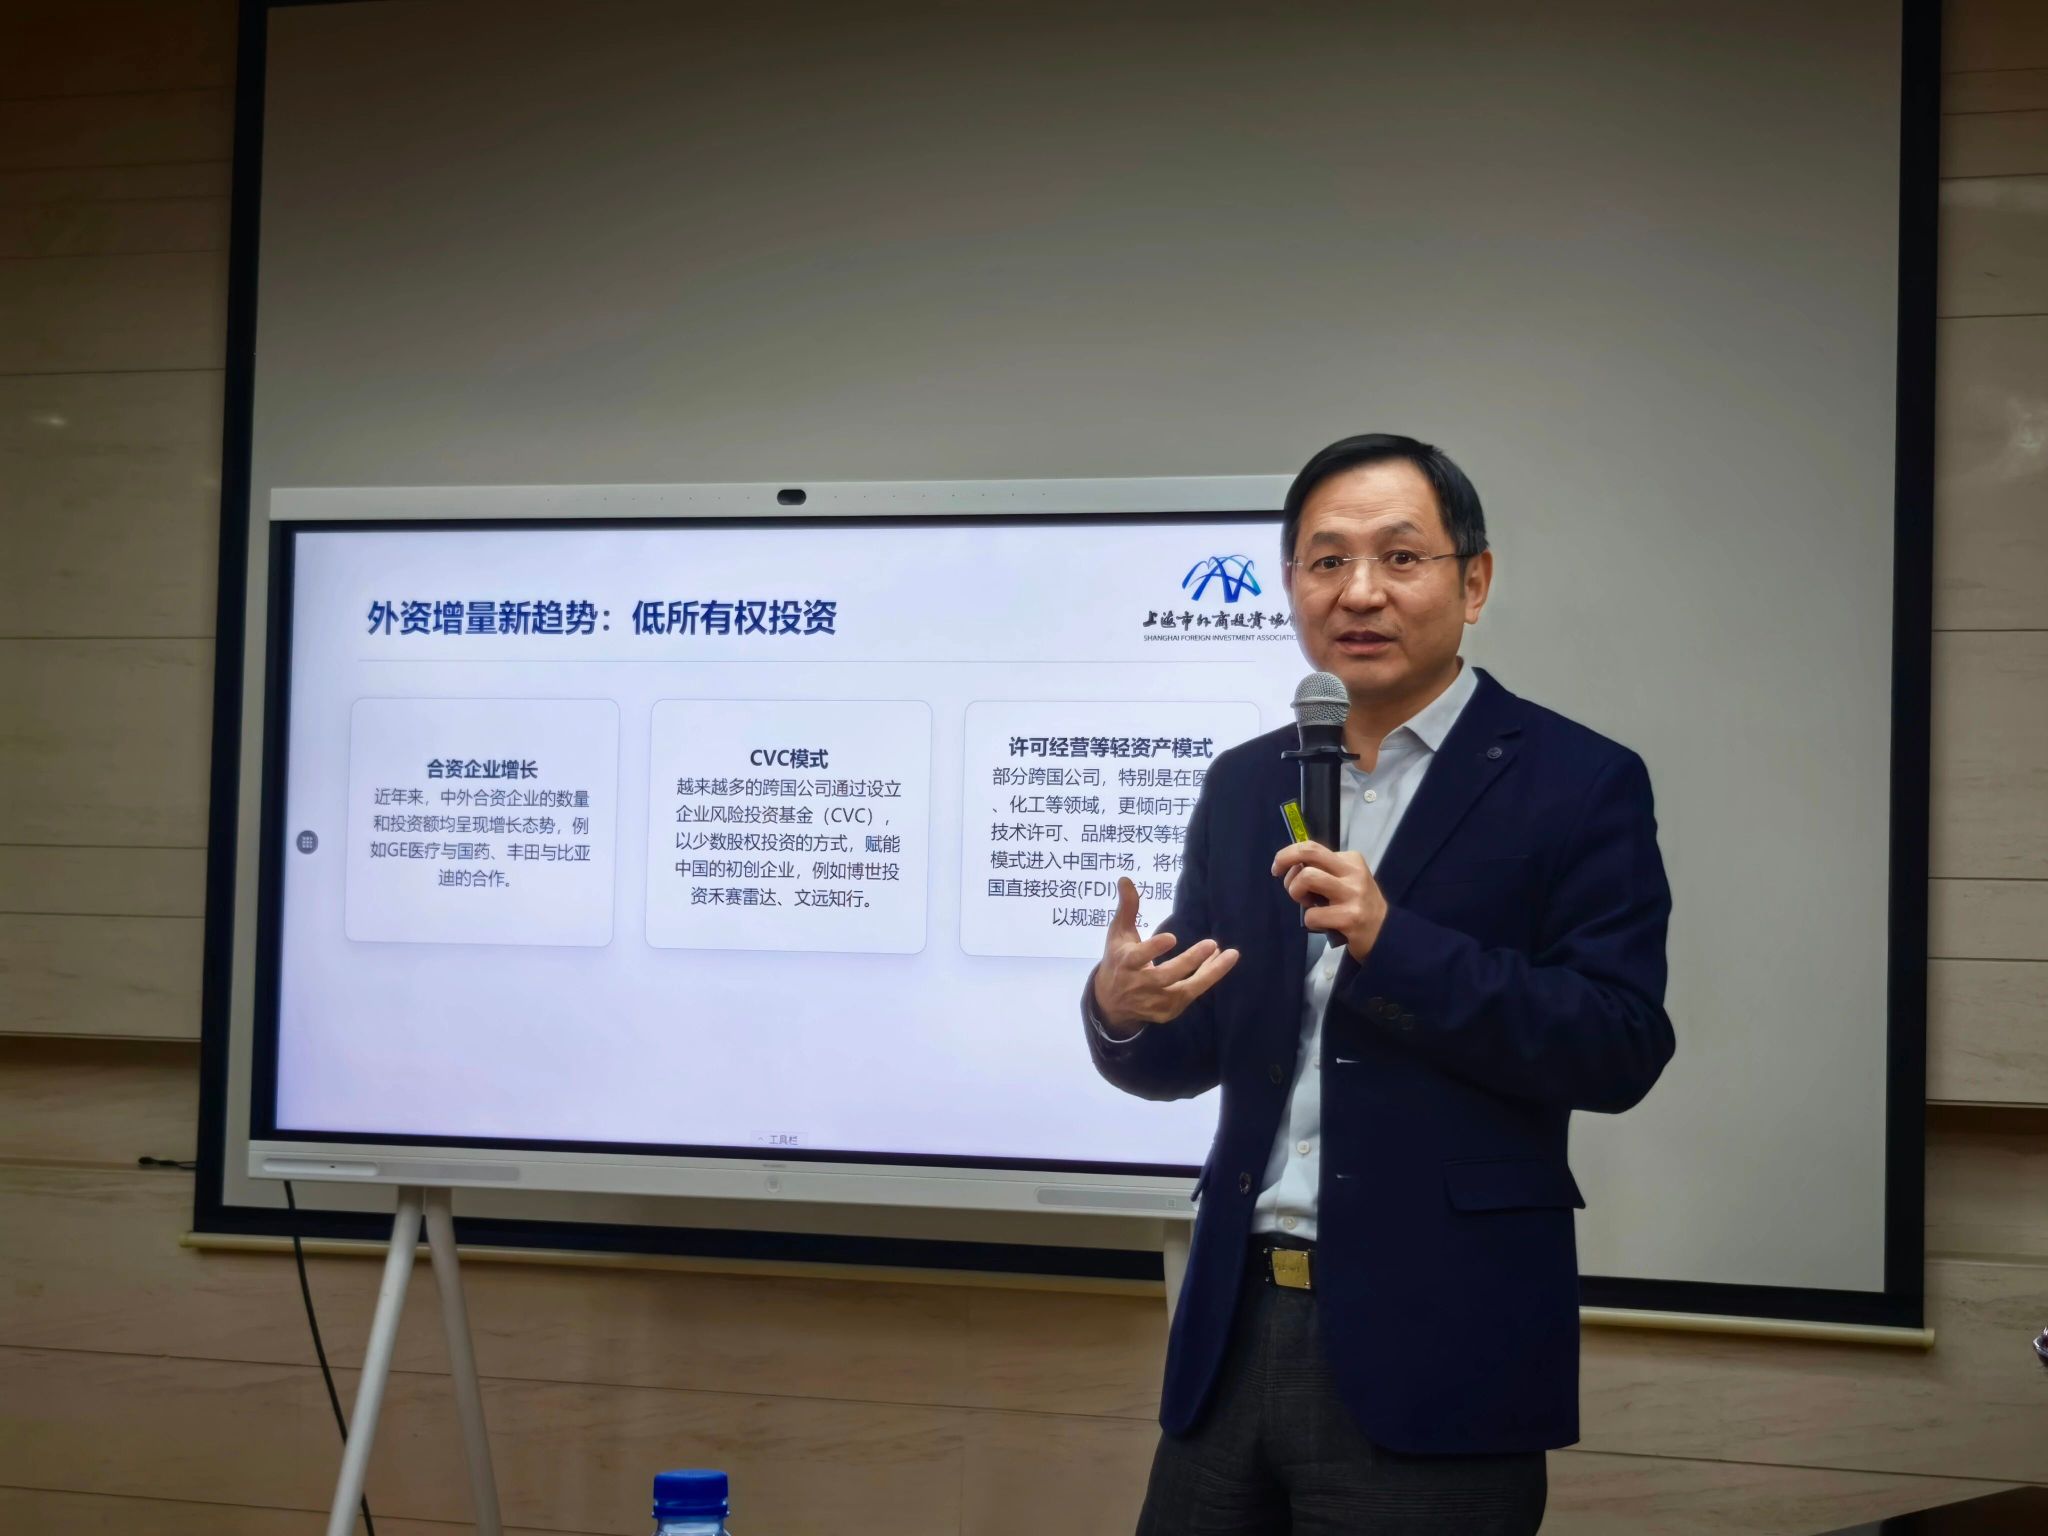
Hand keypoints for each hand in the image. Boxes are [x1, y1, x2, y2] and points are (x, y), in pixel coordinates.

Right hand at [1092, 876, 1240, 1030]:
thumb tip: (1126, 878)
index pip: (1138, 957)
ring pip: (1186, 989)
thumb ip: (1127, 907)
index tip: (1172, 937)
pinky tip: (1218, 961)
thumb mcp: (1118, 933)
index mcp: (1125, 963)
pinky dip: (1207, 978)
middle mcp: (1139, 985)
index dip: (1154, 949)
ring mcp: (1154, 1001)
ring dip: (1209, 972)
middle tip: (1211, 943)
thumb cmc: (1118, 960)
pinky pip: (1192, 994)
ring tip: (1230, 954)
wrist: (1110, 1004)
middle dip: (1190, 961)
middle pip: (1167, 975)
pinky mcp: (1167, 1012)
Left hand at [1271, 841, 1387, 960]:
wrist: (1385, 934)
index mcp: (1350, 860)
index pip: (1311, 847)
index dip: (1288, 855)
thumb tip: (1291, 867)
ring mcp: (1352, 894)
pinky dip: (1310, 921)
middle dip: (1286, 862)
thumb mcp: (1345, 880)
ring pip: (1308, 878)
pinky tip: (1324, 924)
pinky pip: (1312, 915)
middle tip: (1282, 879)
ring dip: (1297, 892)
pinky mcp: (1350, 917)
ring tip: (1308, 905)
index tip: (1278, 868)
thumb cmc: (1358, 905)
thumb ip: (1323, 871)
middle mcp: (1353, 873)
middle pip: (1309, 853)